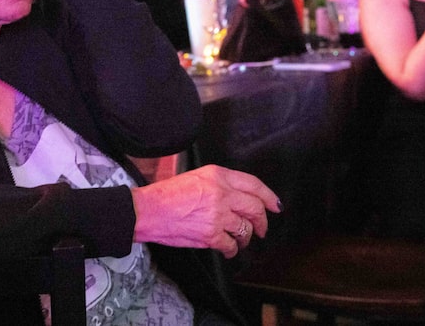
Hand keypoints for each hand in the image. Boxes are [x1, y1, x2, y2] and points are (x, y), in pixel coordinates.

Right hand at [131, 165, 280, 257]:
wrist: (148, 210)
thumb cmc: (167, 194)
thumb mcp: (196, 177)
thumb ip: (220, 184)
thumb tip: (240, 198)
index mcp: (217, 175)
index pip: (254, 184)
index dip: (268, 197)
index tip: (275, 206)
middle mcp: (221, 193)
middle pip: (255, 208)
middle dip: (262, 222)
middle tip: (261, 229)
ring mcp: (217, 215)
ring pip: (245, 229)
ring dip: (245, 238)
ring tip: (240, 240)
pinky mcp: (211, 235)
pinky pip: (231, 245)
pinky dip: (232, 250)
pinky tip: (228, 250)